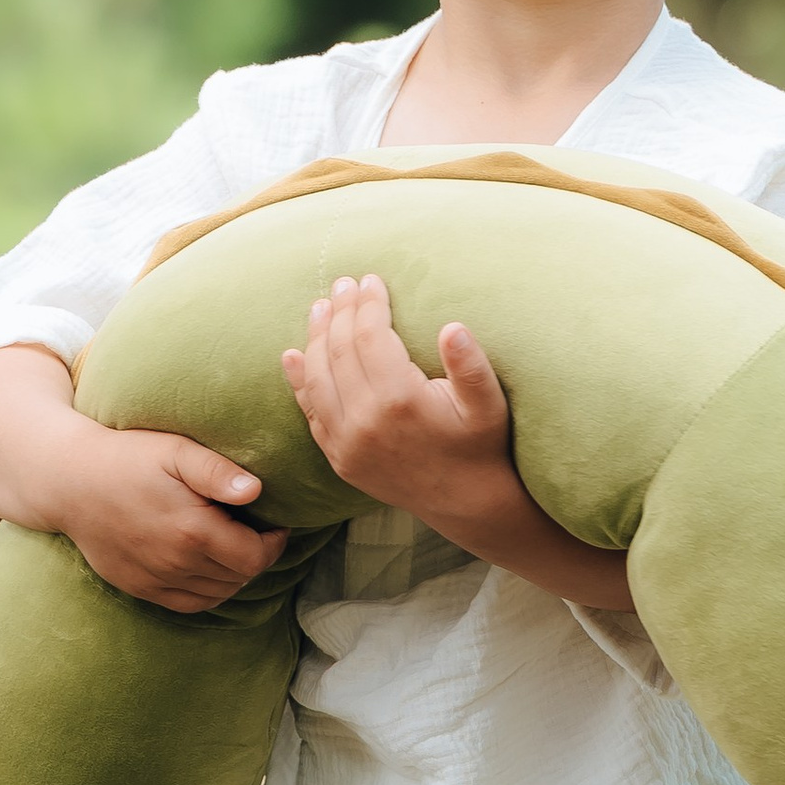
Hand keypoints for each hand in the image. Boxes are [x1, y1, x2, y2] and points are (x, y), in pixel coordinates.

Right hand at [0, 345, 282, 613]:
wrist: (69, 481)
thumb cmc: (127, 457)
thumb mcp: (174, 450)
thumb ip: (216, 470)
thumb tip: (255, 491)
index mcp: (193, 530)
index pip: (254, 557)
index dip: (273, 544)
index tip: (275, 526)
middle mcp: (176, 563)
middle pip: (238, 578)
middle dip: (256, 559)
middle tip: (257, 535)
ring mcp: (155, 580)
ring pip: (216, 595)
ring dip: (234, 577)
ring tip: (235, 551)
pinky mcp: (139, 588)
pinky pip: (187, 605)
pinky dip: (207, 593)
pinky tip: (208, 569)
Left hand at [280, 274, 511, 532]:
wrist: (468, 504)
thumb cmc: (482, 446)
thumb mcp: (490, 405)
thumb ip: (471, 366)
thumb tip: (453, 327)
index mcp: (400, 401)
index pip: (370, 337)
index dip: (369, 304)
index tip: (371, 280)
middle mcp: (365, 422)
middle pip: (339, 352)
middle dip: (341, 312)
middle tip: (344, 284)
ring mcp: (346, 444)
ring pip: (317, 378)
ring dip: (316, 338)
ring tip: (320, 307)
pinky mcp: (339, 459)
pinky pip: (311, 413)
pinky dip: (299, 381)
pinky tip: (294, 354)